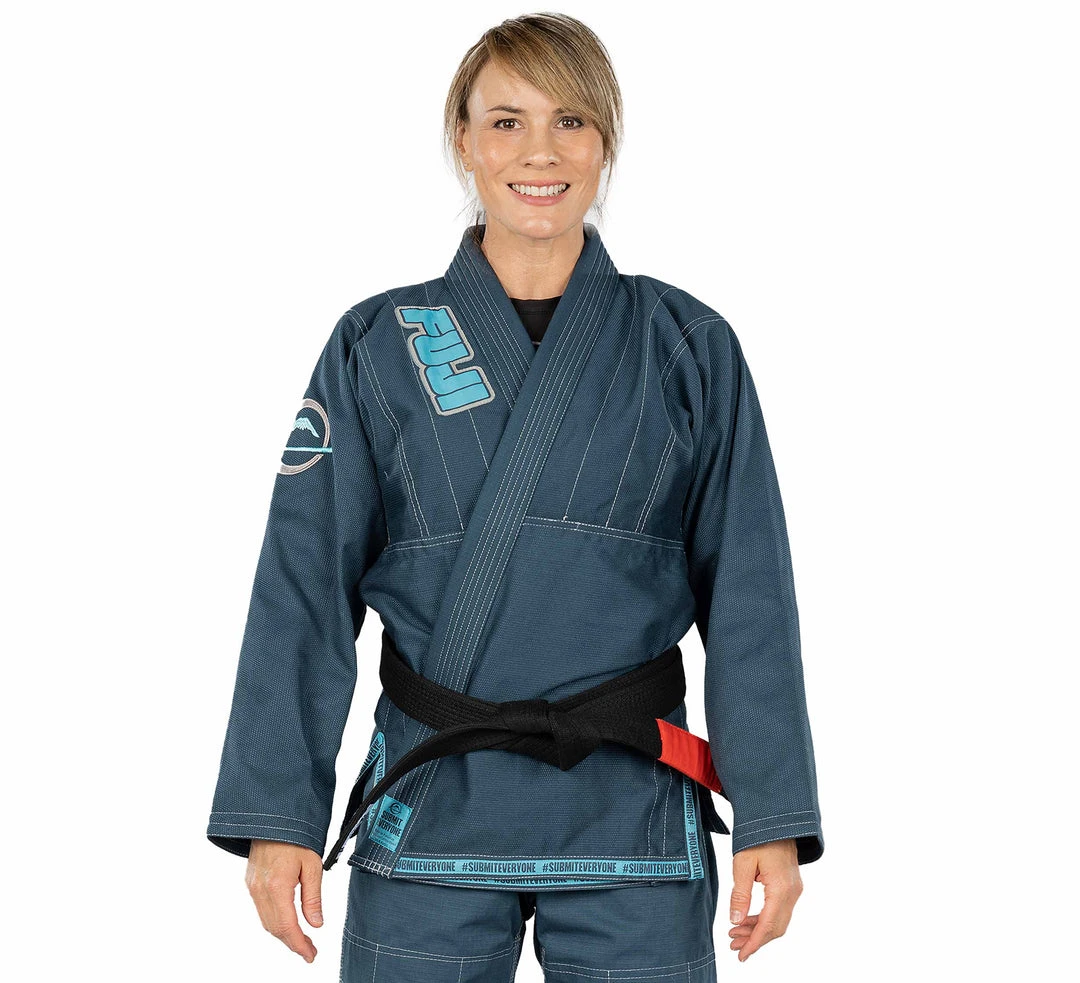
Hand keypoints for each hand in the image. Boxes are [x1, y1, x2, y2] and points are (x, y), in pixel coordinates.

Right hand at [245, 839, 324, 963]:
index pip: (287, 926)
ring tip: (301, 939)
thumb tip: (316, 924)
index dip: (299, 945)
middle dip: (292, 943)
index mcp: (277, 885)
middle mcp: (260, 889)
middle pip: (274, 928)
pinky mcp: (250, 882)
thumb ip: (313, 898)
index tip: (310, 955)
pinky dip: (274, 921)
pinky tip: (287, 921)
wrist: (273, 816)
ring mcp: (252, 886)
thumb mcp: (313, 865)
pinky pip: (261, 910)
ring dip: (283, 934)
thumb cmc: (296, 835)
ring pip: (266, 921)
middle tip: (309, 950)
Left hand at [727, 838, 801, 961]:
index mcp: (781, 888)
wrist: (776, 818)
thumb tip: (736, 920)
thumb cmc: (758, 836)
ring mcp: (794, 889)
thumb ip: (740, 894)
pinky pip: (779, 910)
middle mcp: (793, 892)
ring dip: (758, 929)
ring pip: (778, 920)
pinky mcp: (791, 886)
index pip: (768, 925)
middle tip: (734, 945)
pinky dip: (764, 918)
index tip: (742, 955)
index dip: (754, 943)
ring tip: (736, 934)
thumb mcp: (742, 863)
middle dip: (755, 939)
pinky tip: (747, 920)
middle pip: (776, 928)